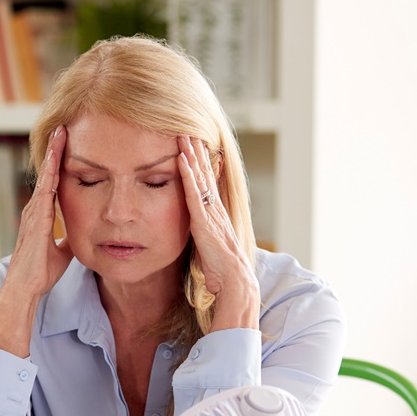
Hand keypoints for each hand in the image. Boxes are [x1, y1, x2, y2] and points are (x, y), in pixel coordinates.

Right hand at [0, 126, 72, 356]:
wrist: (26, 288)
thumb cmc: (41, 271)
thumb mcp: (63, 251)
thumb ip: (69, 239)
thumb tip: (83, 233)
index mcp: (42, 214)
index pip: (54, 181)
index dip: (60, 162)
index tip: (69, 142)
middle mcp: (36, 209)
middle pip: (48, 172)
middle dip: (55, 149)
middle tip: (64, 125)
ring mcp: (33, 212)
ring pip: (45, 176)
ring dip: (52, 155)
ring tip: (60, 132)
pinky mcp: (36, 220)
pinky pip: (44, 191)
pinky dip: (49, 173)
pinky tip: (54, 159)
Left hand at [177, 135, 259, 330]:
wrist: (235, 284)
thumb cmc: (221, 274)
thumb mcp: (208, 249)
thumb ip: (202, 237)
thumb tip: (195, 234)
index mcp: (216, 217)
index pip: (207, 185)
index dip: (201, 165)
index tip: (194, 147)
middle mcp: (216, 211)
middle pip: (206, 175)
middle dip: (197, 152)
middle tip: (189, 130)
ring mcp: (212, 214)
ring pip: (201, 179)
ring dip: (192, 156)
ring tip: (184, 135)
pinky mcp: (205, 222)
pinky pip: (194, 194)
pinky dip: (188, 176)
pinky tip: (181, 160)